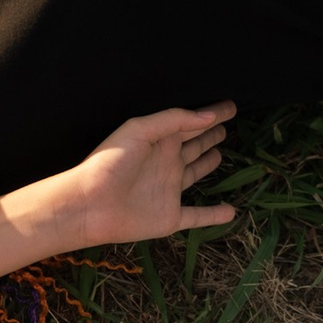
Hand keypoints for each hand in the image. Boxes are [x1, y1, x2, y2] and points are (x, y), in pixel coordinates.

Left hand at [53, 102, 236, 248]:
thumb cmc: (110, 162)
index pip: (190, 123)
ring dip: (207, 163)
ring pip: (195, 173)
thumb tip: (208, 114)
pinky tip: (231, 211)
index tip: (232, 106)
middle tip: (227, 125)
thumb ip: (174, 119)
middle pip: (194, 145)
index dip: (211, 114)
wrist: (90, 204)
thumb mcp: (139, 130)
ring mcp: (169, 190)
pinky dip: (214, 215)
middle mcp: (166, 163)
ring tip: (221, 153)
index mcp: (159, 141)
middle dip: (209, 135)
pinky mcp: (170, 216)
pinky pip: (198, 215)